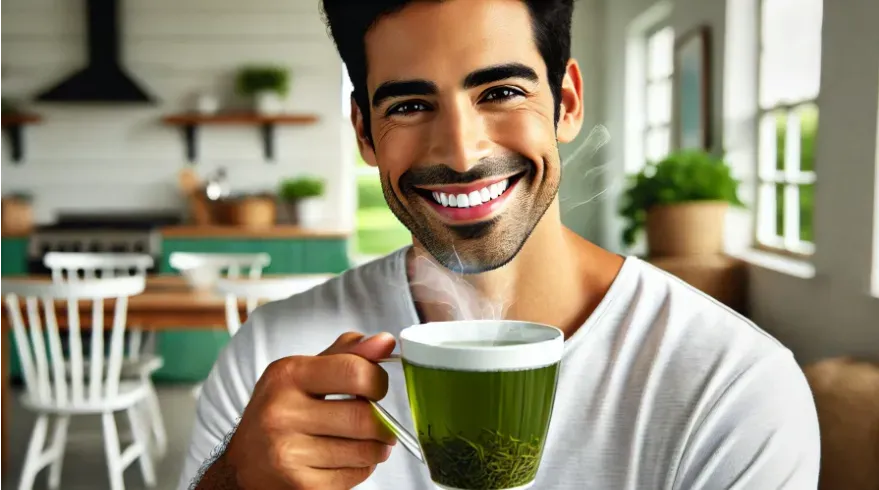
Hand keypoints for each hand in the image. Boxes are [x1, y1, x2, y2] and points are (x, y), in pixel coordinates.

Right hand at [222, 332, 397, 489]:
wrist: (246, 463)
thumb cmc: (280, 411)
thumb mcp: (303, 373)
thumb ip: (345, 354)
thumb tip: (384, 342)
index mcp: (287, 376)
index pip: (354, 371)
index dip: (377, 380)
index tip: (376, 387)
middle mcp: (282, 413)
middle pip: (363, 417)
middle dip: (382, 421)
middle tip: (378, 420)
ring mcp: (289, 453)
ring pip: (365, 450)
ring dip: (377, 446)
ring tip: (366, 440)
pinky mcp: (301, 485)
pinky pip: (355, 475)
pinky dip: (362, 467)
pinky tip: (348, 458)